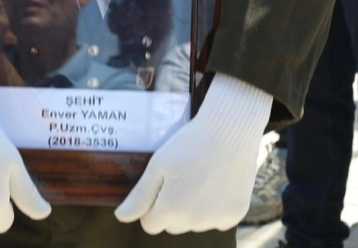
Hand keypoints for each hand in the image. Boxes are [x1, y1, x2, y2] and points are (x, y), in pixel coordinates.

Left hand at [115, 74, 270, 233]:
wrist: (231, 131)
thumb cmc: (189, 144)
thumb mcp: (158, 165)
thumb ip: (139, 196)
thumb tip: (122, 217)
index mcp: (172, 210)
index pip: (150, 224)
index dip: (151, 205)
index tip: (160, 183)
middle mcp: (195, 222)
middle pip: (173, 226)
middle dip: (171, 208)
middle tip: (180, 177)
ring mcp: (217, 220)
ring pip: (194, 223)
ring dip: (193, 208)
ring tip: (199, 177)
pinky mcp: (235, 215)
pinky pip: (216, 220)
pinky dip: (214, 207)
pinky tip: (216, 183)